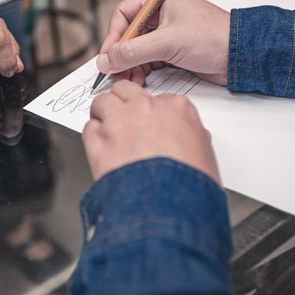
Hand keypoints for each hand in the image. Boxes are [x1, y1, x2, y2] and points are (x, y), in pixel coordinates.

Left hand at [82, 80, 219, 181]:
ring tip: (107, 126)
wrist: (166, 204)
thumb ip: (193, 138)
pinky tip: (99, 145)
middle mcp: (144, 109)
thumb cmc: (189, 182)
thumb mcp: (205, 154)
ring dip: (103, 112)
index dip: (153, 112)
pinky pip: (88, 129)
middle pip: (126, 90)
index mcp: (175, 108)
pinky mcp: (98, 142)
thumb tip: (188, 140)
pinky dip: (92, 135)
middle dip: (124, 101)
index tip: (151, 122)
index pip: (160, 98)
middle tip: (125, 116)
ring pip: (102, 102)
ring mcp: (118, 123)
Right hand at [97, 0, 230, 86]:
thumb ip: (134, 51)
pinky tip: (141, 80)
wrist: (242, 56)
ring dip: (131, 65)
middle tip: (114, 71)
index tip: (108, 54)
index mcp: (161, 1)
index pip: (125, 13)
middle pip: (130, 34)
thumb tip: (108, 59)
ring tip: (128, 78)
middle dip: (121, 54)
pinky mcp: (175, 53)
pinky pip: (150, 61)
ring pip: (139, 50)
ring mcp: (169, 36)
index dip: (114, 34)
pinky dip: (143, 71)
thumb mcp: (168, 43)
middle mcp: (163, 16)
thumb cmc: (215, 37)